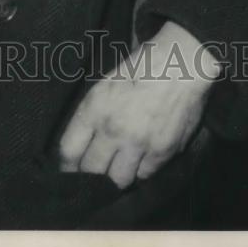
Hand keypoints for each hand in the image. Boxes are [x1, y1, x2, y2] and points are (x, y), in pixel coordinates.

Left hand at [59, 21, 220, 189]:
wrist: (180, 65)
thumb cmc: (141, 67)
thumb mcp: (105, 85)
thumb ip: (92, 115)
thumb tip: (83, 142)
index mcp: (94, 108)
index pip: (69, 150)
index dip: (67, 165)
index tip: (69, 171)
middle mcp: (113, 129)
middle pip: (91, 171)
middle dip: (89, 177)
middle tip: (91, 180)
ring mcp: (138, 144)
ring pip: (118, 180)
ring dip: (116, 178)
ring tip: (116, 172)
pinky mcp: (162, 152)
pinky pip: (145, 175)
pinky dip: (141, 172)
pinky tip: (139, 163)